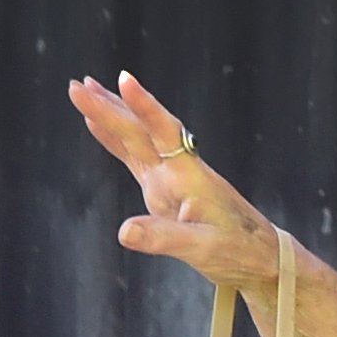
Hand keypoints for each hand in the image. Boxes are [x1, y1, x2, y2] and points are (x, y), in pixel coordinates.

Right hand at [69, 69, 281, 295]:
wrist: (259, 256)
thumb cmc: (238, 251)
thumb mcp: (201, 249)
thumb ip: (163, 238)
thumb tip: (124, 232)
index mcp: (188, 175)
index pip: (164, 131)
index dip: (145, 107)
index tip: (125, 80)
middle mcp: (176, 169)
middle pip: (139, 130)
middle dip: (109, 107)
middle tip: (76, 86)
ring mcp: (168, 178)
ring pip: (134, 137)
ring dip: (109, 114)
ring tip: (83, 88)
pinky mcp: (163, 190)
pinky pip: (133, 158)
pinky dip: (114, 141)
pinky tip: (96, 126)